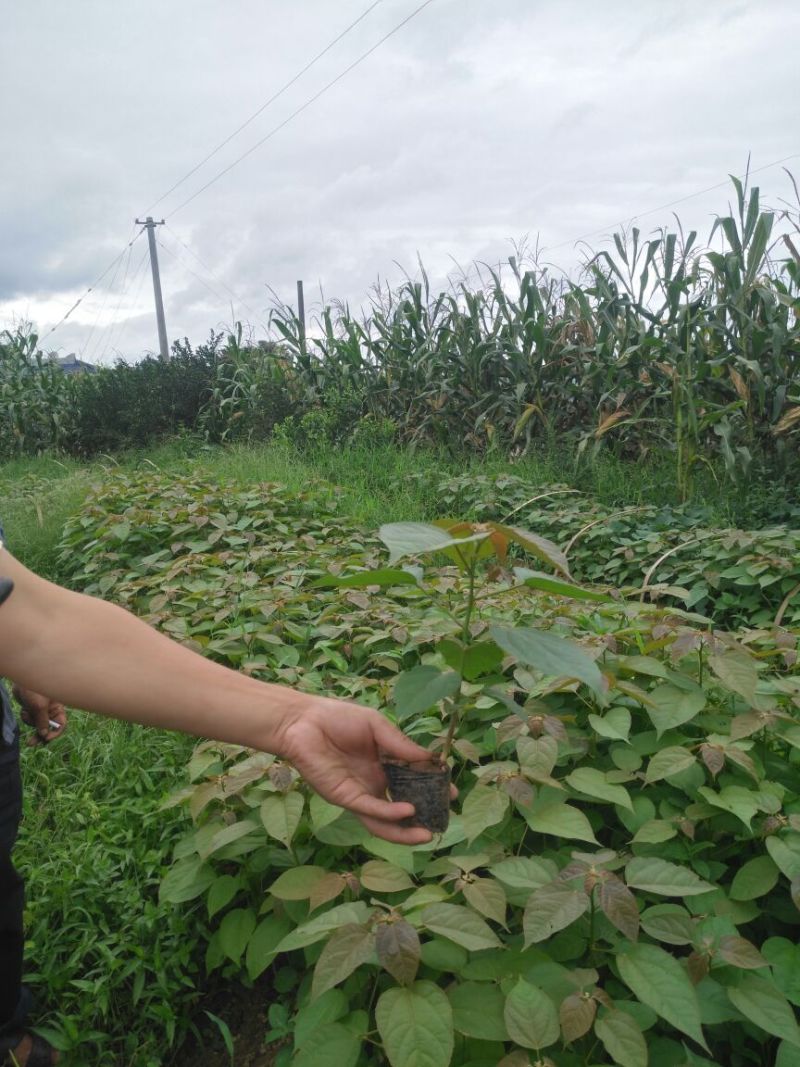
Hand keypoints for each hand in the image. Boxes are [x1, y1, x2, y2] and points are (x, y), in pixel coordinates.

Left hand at [12, 686, 66, 745]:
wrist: (22, 679)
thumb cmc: (34, 689)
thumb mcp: (40, 707)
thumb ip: (42, 721)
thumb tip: (44, 734)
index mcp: (58, 708)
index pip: (60, 725)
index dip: (55, 733)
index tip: (46, 739)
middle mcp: (50, 710)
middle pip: (47, 727)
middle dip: (39, 735)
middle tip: (30, 743)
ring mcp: (40, 710)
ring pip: (36, 724)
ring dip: (30, 722)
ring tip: (26, 714)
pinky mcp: (31, 709)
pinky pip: (29, 719)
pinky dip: (25, 717)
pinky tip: (24, 710)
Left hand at [276, 696, 452, 844]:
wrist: (303, 721)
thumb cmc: (338, 719)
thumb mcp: (376, 727)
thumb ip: (400, 744)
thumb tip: (430, 758)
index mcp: (383, 765)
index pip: (412, 782)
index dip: (432, 789)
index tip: (452, 792)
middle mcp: (373, 783)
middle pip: (401, 808)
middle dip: (423, 816)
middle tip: (445, 817)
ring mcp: (359, 793)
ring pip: (385, 821)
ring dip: (406, 831)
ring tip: (427, 834)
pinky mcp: (345, 797)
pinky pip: (370, 810)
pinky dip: (389, 814)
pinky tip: (408, 811)